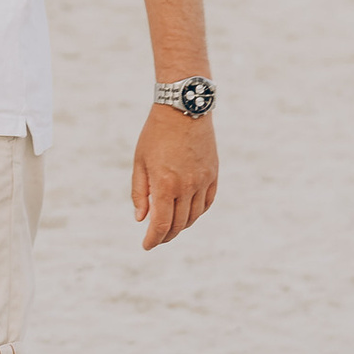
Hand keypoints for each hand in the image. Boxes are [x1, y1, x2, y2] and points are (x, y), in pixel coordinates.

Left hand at [131, 106, 218, 250]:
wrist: (183, 108)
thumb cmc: (156, 133)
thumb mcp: (140, 162)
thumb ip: (140, 192)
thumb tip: (141, 219)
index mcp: (165, 184)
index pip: (161, 224)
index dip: (153, 239)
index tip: (146, 245)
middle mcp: (187, 186)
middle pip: (179, 224)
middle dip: (166, 235)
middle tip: (156, 238)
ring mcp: (203, 181)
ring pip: (194, 216)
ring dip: (182, 226)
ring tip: (170, 227)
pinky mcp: (213, 174)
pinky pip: (207, 202)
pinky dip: (197, 213)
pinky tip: (188, 214)